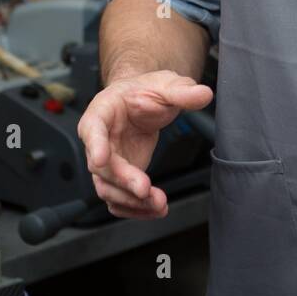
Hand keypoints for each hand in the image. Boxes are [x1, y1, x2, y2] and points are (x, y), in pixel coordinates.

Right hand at [78, 71, 213, 218]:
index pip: (92, 128)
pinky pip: (118, 199)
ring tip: (159, 204)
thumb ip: (182, 91)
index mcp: (102, 111)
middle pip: (101, 166)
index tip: (100, 158)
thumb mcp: (165, 85)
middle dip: (123, 181)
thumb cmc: (145, 91)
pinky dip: (134, 209)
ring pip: (108, 188)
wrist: (141, 102)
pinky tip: (154, 211)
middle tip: (146, 191)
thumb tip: (204, 94)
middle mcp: (98, 139)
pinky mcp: (119, 177)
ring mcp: (107, 161)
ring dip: (131, 201)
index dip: (94, 144)